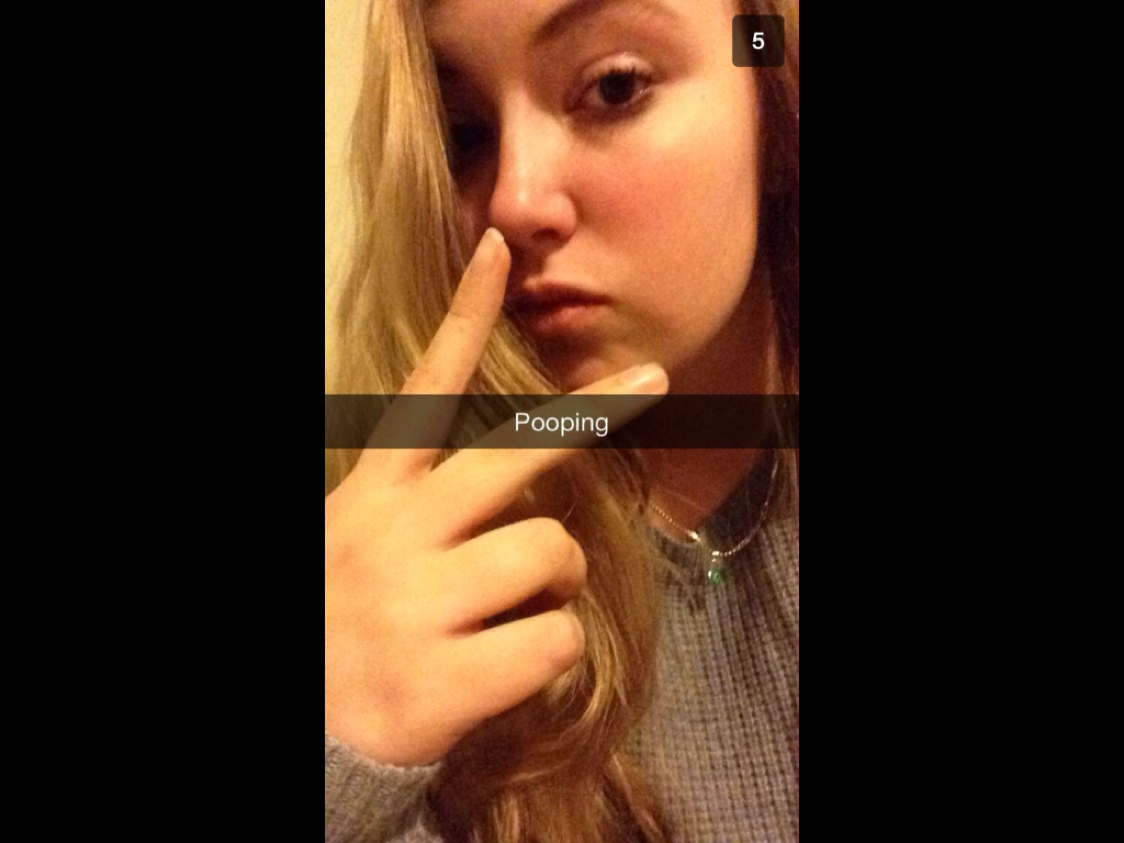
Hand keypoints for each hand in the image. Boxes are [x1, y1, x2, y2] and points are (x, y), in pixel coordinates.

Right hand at [324, 228, 667, 766]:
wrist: (302, 732)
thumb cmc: (341, 630)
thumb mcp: (357, 546)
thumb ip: (419, 506)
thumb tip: (522, 486)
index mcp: (371, 500)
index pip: (421, 394)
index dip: (462, 319)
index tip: (497, 249)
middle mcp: (394, 537)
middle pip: (511, 458)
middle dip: (589, 417)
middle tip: (650, 378)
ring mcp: (416, 606)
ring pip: (551, 554)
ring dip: (556, 582)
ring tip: (516, 609)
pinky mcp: (440, 678)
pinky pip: (554, 641)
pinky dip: (550, 652)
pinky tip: (507, 667)